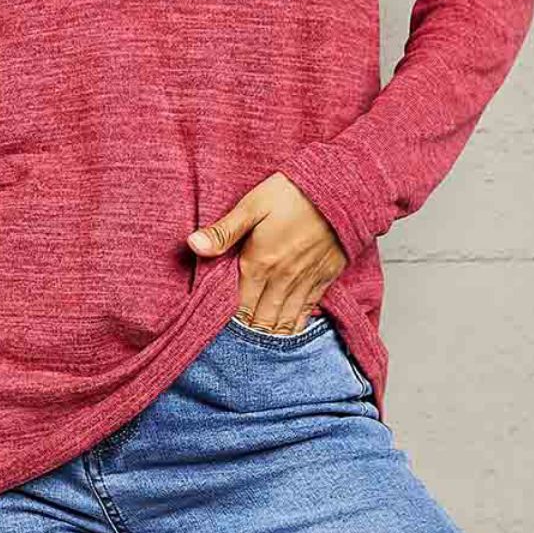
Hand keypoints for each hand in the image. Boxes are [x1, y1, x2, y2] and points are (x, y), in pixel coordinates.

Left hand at [186, 172, 348, 332]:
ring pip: (284, 321)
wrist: (340, 189)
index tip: (219, 327)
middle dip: (248, 332)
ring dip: (270, 333)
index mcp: (259, 262)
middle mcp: (282, 278)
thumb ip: (224, 231)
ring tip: (259, 342)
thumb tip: (193, 245)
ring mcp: (305, 280)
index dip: (228, 321)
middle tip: (236, 342)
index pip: (238, 306)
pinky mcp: (325, 278)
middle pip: (260, 320)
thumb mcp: (252, 204)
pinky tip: (288, 331)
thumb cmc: (293, 192)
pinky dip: (296, 325)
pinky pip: (308, 311)